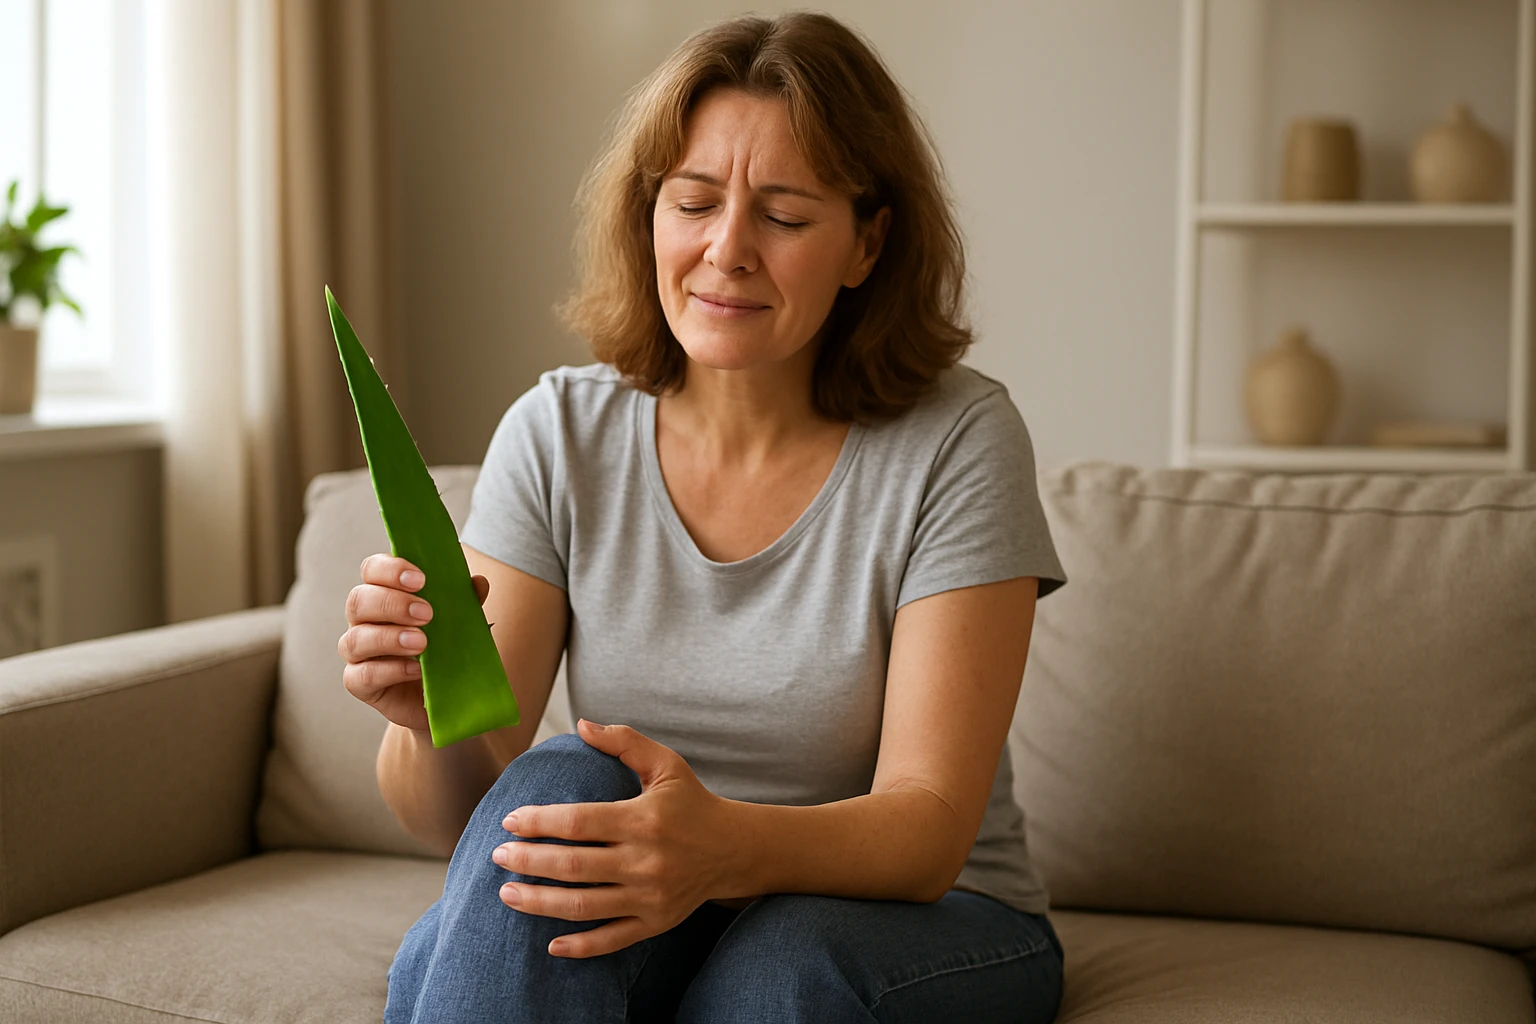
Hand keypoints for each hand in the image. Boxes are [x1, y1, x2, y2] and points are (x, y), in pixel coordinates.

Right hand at [338, 554, 490, 731]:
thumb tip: (478, 582)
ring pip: (355, 638)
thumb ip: (465, 602)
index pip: (372, 570)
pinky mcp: (359, 683)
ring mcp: (358, 653)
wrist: (445, 696)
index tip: (421, 579)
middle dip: (392, 603)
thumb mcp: (459, 624)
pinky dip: (391, 670)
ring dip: (389, 637)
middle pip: (359, 600)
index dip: (390, 569)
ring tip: (422, 643)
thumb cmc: (445, 650)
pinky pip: (363, 675)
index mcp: (384, 594)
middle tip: (427, 613)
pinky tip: (416, 669)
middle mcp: (364, 620)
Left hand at [492, 718, 733, 957]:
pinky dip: (580, 947)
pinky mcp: (656, 922)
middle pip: (573, 866)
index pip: (579, 822)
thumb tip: (581, 725)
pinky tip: (550, 945)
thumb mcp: (665, 764)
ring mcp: (650, 896)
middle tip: (498, 856)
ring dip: (539, 902)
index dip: (539, 822)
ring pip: (583, 906)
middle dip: (528, 861)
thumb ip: (624, 742)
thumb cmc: (691, 802)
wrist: (734, 849)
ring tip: (507, 892)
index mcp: (643, 819)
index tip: (510, 820)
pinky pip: (611, 940)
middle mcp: (646, 860)